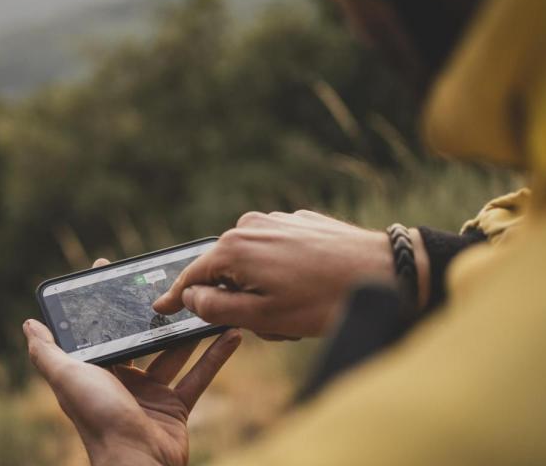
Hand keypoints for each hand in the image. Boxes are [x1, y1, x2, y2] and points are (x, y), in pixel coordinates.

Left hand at [25, 261, 241, 465]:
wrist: (137, 464)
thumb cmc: (98, 419)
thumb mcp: (67, 378)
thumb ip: (47, 352)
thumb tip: (29, 324)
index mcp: (95, 372)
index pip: (100, 330)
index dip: (104, 302)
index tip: (113, 270)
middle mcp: (121, 381)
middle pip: (139, 339)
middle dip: (152, 313)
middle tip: (170, 282)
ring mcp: (150, 394)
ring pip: (173, 353)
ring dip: (190, 331)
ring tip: (206, 304)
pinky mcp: (176, 408)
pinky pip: (198, 377)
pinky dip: (215, 357)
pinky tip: (231, 334)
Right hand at [153, 210, 427, 337]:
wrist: (384, 271)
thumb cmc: (323, 299)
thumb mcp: (263, 317)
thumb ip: (216, 309)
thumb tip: (191, 297)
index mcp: (235, 248)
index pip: (193, 275)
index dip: (175, 295)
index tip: (160, 308)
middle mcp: (251, 226)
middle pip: (226, 270)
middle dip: (239, 299)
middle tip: (270, 324)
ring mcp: (278, 220)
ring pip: (254, 263)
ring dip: (264, 289)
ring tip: (298, 312)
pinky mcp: (302, 222)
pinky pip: (278, 252)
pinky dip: (284, 273)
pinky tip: (311, 291)